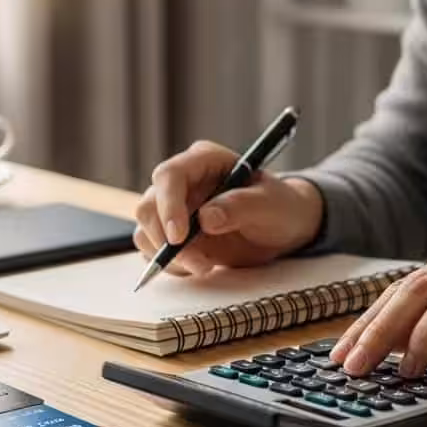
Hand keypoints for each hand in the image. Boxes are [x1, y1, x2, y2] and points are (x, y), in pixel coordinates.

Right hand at [133, 140, 323, 274]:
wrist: (280, 229)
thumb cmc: (279, 207)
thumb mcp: (270, 204)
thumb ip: (241, 206)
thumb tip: (207, 217)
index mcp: (204, 160)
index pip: (170, 176)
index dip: (168, 205)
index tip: (178, 237)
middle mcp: (182, 181)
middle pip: (148, 206)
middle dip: (166, 240)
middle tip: (200, 264)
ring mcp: (173, 207)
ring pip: (146, 231)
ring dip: (169, 257)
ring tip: (206, 266)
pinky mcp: (172, 232)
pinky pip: (154, 250)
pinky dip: (171, 265)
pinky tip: (201, 265)